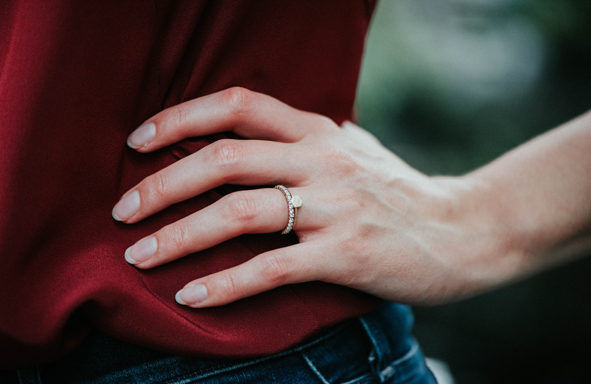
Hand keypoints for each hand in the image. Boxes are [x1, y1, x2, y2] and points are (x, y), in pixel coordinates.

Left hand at [112, 87, 506, 307]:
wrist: (465, 230)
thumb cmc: (399, 193)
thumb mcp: (352, 151)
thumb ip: (305, 143)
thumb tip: (248, 144)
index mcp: (319, 131)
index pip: (239, 104)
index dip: (182, 117)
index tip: (138, 142)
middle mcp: (322, 160)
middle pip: (225, 159)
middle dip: (163, 184)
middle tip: (122, 212)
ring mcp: (335, 206)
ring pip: (240, 212)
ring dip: (180, 235)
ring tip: (140, 255)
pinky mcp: (347, 254)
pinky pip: (272, 267)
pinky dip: (226, 283)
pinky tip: (192, 296)